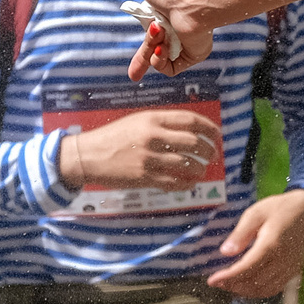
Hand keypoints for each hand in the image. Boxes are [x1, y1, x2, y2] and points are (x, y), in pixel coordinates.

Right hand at [57, 109, 221, 188]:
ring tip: (201, 170)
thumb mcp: (138, 121)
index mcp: (153, 119)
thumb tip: (192, 131)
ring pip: (188, 164)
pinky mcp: (144, 178)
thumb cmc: (113, 137)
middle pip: (194, 142)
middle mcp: (153, 137)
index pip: (191, 120)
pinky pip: (174, 182)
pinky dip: (187, 183)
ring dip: (200, 168)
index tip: (217, 135)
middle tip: (212, 155)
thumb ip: (163, 124)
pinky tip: (191, 183)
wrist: (86, 155)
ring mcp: (149, 158)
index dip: (209, 128)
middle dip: (209, 150)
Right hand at [120, 0, 219, 78]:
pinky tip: (161, 48)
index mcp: (162, 17)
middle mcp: (174, 30)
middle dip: (142, 63)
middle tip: (133, 75)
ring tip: (159, 33)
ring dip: (152, 48)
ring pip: (161, 59)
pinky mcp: (194, 53)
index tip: (132, 71)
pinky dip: (161, 61)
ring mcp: (185, 42)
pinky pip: (173, 67)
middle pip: (155, 54)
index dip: (141, 54)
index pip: (150, 37)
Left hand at [207, 189, 303, 297]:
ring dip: (245, 290)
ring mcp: (290, 267)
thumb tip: (225, 252)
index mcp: (271, 244)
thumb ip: (240, 233)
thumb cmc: (279, 208)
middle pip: (254, 282)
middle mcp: (282, 259)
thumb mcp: (256, 213)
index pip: (247, 267)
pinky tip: (248, 286)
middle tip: (217, 282)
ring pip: (264, 289)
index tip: (211, 280)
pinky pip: (275, 288)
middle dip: (233, 285)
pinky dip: (259, 291)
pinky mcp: (293, 270)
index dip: (228, 277)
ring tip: (230, 284)